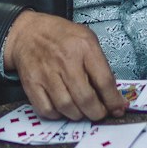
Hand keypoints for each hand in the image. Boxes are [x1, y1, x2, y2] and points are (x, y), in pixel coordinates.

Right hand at [2, 10, 126, 121]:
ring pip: (67, 108)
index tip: (118, 108)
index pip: (104, 81)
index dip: (113, 100)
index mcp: (84, 47)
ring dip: (78, 115)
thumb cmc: (60, 36)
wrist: (28, 32)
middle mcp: (65, 60)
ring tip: (81, 110)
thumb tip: (113, 94)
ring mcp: (46, 73)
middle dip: (97, 113)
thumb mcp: (87, 39)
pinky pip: (47, 110)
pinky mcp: (32, 83)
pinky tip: (62, 108)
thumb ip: (101, 65)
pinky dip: (57, 115)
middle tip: (100, 113)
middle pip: (86, 99)